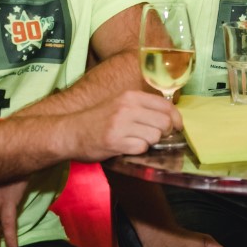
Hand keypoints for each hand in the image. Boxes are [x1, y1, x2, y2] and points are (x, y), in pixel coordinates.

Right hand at [67, 90, 181, 159]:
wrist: (69, 132)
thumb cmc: (97, 120)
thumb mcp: (120, 104)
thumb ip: (142, 107)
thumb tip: (170, 116)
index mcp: (131, 96)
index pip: (166, 106)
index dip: (176, 119)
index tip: (176, 127)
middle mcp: (127, 108)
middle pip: (165, 123)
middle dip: (164, 133)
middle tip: (154, 137)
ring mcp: (121, 125)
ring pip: (155, 136)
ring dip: (149, 143)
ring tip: (136, 141)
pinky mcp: (115, 142)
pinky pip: (141, 148)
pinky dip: (138, 150)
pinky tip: (127, 147)